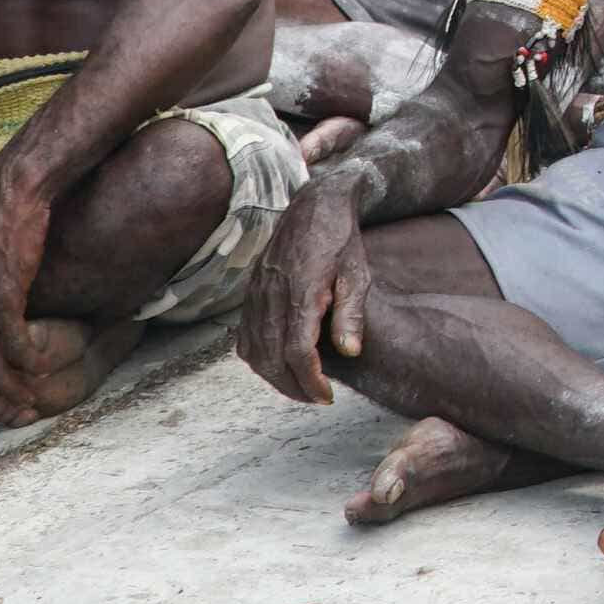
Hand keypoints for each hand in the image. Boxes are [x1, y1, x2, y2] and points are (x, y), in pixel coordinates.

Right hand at [232, 179, 374, 405]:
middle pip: (271, 357)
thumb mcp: (358, 274)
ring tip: (300, 386)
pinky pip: (245, 336)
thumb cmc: (341, 240)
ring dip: (274, 376)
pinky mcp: (250, 292)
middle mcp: (272, 294)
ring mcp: (256, 293)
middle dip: (292, 386)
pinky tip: (278, 363)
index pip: (297, 351)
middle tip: (316, 397)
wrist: (315, 205)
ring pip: (254, 350)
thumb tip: (351, 352)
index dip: (310, 380)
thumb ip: (352, 314)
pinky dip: (258, 357)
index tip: (326, 396)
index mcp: (301, 291)